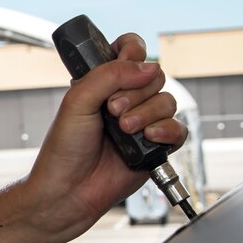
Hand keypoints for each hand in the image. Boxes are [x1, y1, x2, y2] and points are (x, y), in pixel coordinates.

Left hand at [23, 33, 188, 242]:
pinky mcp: (155, 147)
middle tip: (111, 110)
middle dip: (135, 91)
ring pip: (167, 101)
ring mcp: (142, 123)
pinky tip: (149, 137)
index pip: (130, 51)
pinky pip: (177, 129)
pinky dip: (166, 130)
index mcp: (103, 83)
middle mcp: (125, 99)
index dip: (132, 52)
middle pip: (154, 75)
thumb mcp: (77, 101)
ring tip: (124, 129)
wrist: (69, 191)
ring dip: (146, 112)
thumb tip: (147, 67)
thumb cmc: (64, 149)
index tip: (124, 63)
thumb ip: (109, 76)